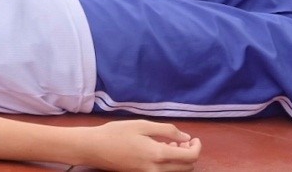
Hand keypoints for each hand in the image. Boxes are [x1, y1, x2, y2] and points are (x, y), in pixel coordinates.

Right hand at [79, 121, 200, 171]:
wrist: (94, 148)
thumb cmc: (116, 133)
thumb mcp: (142, 125)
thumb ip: (167, 131)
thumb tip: (186, 138)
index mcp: (157, 155)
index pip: (190, 157)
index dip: (197, 147)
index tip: (194, 138)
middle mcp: (155, 170)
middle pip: (187, 168)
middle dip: (190, 154)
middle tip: (183, 141)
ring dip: (180, 160)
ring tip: (172, 145)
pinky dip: (169, 164)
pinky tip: (161, 151)